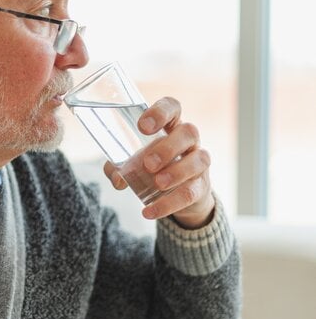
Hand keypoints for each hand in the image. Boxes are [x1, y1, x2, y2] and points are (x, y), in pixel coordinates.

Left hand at [103, 97, 214, 228]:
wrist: (177, 196)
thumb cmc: (152, 168)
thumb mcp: (133, 163)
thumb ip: (119, 167)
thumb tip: (117, 178)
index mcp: (170, 125)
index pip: (172, 107)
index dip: (160, 112)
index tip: (142, 127)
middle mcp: (189, 140)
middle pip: (189, 131)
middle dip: (168, 147)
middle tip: (148, 164)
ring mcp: (199, 162)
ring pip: (199, 159)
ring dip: (177, 171)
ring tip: (157, 183)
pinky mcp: (202, 186)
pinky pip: (191, 192)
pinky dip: (168, 203)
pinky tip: (149, 211)